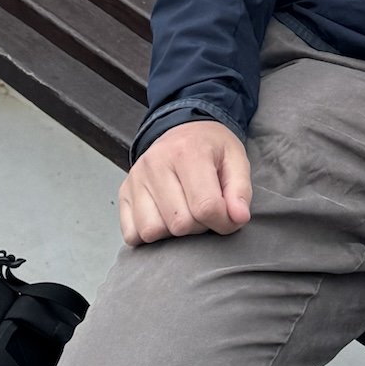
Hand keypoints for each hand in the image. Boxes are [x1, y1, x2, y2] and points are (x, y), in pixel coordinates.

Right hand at [118, 119, 252, 245]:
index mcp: (187, 152)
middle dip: (199, 226)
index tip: (229, 218)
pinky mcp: (123, 193)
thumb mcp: (236, 159)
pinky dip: (149, 235)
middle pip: (179, 224)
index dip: (223, 222)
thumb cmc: (211, 148)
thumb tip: (238, 219)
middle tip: (204, 211)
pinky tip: (164, 218)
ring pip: (152, 231)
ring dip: (173, 233)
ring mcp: (135, 179)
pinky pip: (132, 234)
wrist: (182, 130)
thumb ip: (240, 190)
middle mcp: (155, 164)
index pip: (205, 207)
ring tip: (184, 213)